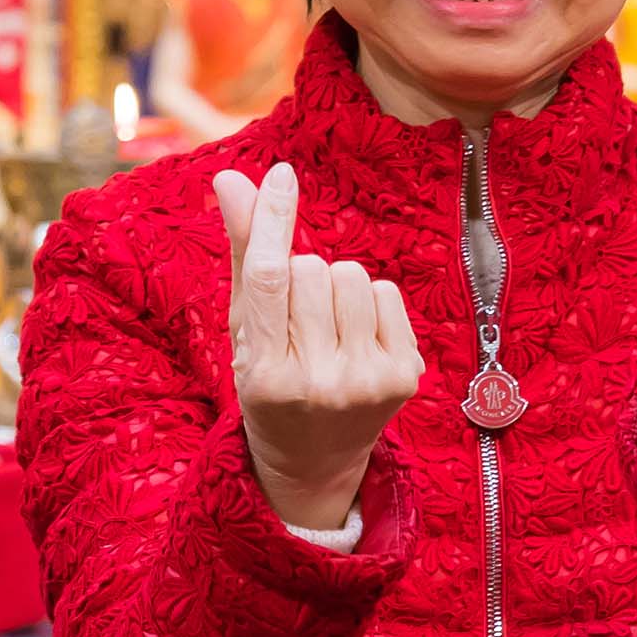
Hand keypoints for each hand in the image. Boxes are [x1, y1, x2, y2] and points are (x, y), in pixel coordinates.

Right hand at [213, 163, 426, 530]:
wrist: (314, 462)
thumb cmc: (270, 383)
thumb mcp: (244, 329)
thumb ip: (244, 253)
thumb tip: (231, 178)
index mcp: (265, 374)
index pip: (270, 278)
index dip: (275, 220)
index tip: (282, 174)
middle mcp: (318, 381)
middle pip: (313, 269)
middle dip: (302, 276)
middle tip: (297, 321)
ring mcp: (366, 382)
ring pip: (353, 275)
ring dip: (337, 286)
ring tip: (327, 327)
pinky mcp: (405, 377)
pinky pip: (387, 293)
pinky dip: (370, 303)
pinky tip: (357, 337)